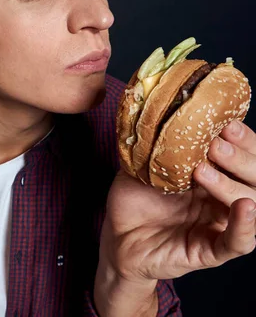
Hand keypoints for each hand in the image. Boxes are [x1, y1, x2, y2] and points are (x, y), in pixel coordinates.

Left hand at [95, 119, 255, 315]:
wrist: (117, 238)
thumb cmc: (133, 201)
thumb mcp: (141, 165)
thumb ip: (154, 142)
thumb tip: (156, 108)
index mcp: (213, 174)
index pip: (242, 154)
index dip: (242, 139)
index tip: (227, 123)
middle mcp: (222, 198)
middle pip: (253, 177)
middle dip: (240, 158)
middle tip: (216, 145)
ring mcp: (218, 224)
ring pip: (249, 203)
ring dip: (231, 185)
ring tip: (204, 170)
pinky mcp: (210, 250)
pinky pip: (239, 242)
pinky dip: (245, 225)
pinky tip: (244, 207)